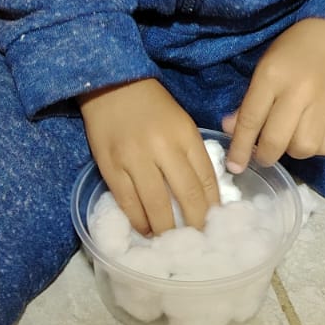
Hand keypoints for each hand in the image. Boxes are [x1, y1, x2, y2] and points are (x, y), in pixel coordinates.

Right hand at [79, 78, 219, 235]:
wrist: (111, 84)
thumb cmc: (151, 104)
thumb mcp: (181, 121)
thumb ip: (193, 153)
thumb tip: (205, 193)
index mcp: (185, 134)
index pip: (206, 179)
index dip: (213, 207)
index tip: (215, 223)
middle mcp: (162, 147)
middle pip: (186, 196)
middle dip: (195, 224)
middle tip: (198, 240)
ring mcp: (134, 158)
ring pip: (156, 205)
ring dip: (166, 229)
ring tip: (171, 240)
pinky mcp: (110, 166)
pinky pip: (127, 202)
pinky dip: (138, 221)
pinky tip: (146, 229)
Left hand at [223, 18, 324, 172]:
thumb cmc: (295, 47)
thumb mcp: (265, 66)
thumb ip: (249, 101)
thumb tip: (230, 130)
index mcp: (272, 75)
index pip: (251, 119)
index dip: (239, 148)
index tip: (234, 166)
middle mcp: (298, 92)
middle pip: (276, 141)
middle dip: (264, 156)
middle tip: (262, 154)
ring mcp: (324, 103)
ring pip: (303, 148)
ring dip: (292, 151)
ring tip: (289, 138)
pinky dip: (315, 148)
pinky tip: (309, 135)